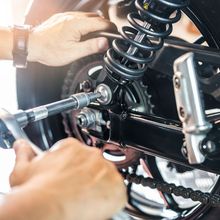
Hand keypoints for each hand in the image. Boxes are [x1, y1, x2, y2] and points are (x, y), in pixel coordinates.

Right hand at [9, 138, 125, 219]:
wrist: (47, 208)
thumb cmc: (35, 192)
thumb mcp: (24, 169)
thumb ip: (25, 153)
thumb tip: (21, 146)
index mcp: (72, 146)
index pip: (76, 153)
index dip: (72, 166)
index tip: (69, 175)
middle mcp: (91, 153)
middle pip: (92, 164)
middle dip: (85, 175)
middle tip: (75, 188)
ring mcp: (106, 168)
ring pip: (105, 176)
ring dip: (98, 186)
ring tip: (84, 197)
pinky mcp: (117, 186)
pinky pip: (117, 190)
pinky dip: (110, 198)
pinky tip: (95, 204)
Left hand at [28, 12, 116, 65]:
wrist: (32, 45)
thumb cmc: (49, 50)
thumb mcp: (73, 53)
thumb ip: (91, 47)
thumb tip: (104, 43)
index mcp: (77, 25)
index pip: (101, 23)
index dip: (111, 28)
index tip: (115, 34)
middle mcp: (73, 17)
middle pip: (96, 18)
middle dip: (104, 26)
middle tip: (107, 37)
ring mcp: (67, 17)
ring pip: (87, 17)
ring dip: (95, 25)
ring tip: (97, 36)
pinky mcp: (63, 19)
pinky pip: (79, 18)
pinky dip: (86, 24)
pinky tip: (84, 33)